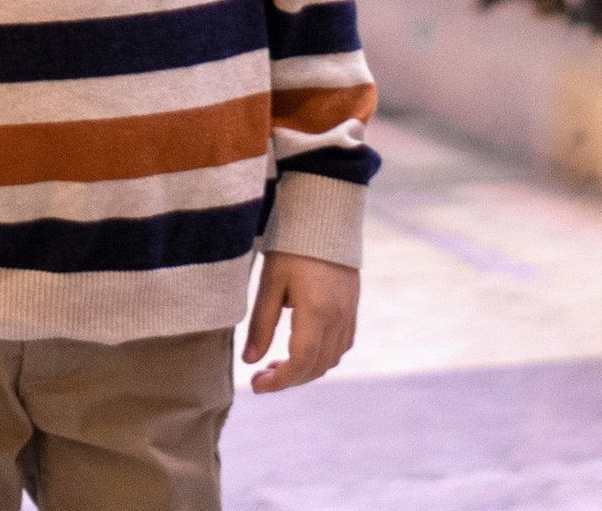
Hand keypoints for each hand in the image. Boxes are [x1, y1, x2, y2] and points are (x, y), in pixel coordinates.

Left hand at [243, 251, 357, 392]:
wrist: (325, 215)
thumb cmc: (292, 245)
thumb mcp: (270, 281)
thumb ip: (261, 324)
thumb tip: (250, 362)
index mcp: (316, 312)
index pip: (301, 362)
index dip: (279, 381)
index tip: (256, 386)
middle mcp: (337, 318)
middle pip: (316, 367)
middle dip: (289, 378)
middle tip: (262, 375)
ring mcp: (348, 314)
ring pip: (330, 359)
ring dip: (305, 369)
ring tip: (277, 363)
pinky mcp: (352, 307)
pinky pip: (340, 345)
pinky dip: (321, 356)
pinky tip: (301, 348)